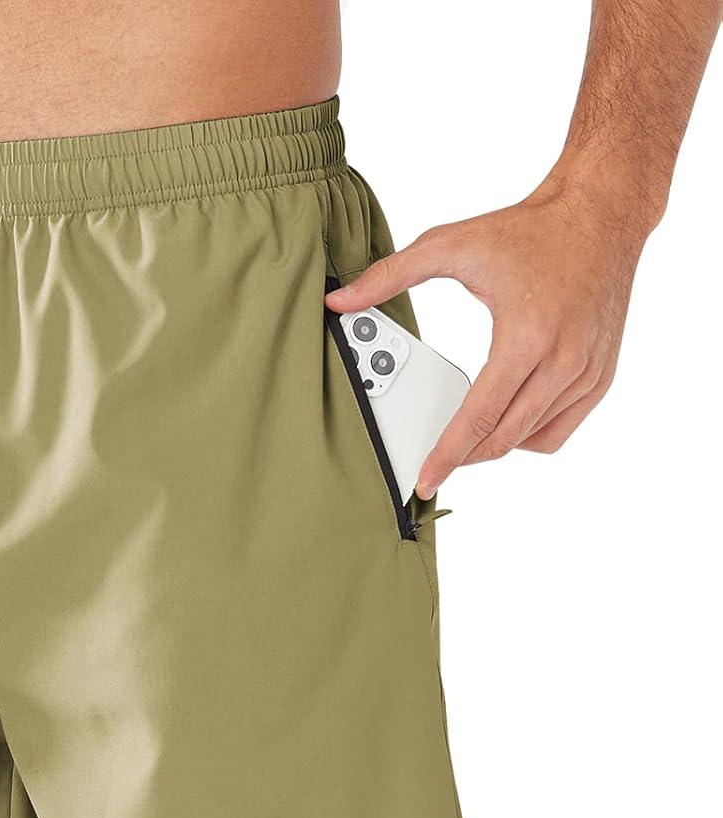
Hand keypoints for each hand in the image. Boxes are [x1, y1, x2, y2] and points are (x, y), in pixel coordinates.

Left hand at [326, 181, 647, 497]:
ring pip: (531, 440)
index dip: (447, 455)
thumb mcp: (452, 245)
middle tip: (435, 465)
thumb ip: (391, 275)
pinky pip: (558, 431)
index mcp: (527, 336)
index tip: (425, 480)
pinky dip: (528, 437)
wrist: (600, 213)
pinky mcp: (600, 376)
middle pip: (503, 439)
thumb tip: (340, 302)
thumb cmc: (530, 230)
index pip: (478, 417)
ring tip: (465, 439)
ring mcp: (587, 371)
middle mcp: (563, 360)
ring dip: (493, 447)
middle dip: (464, 459)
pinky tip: (505, 423)